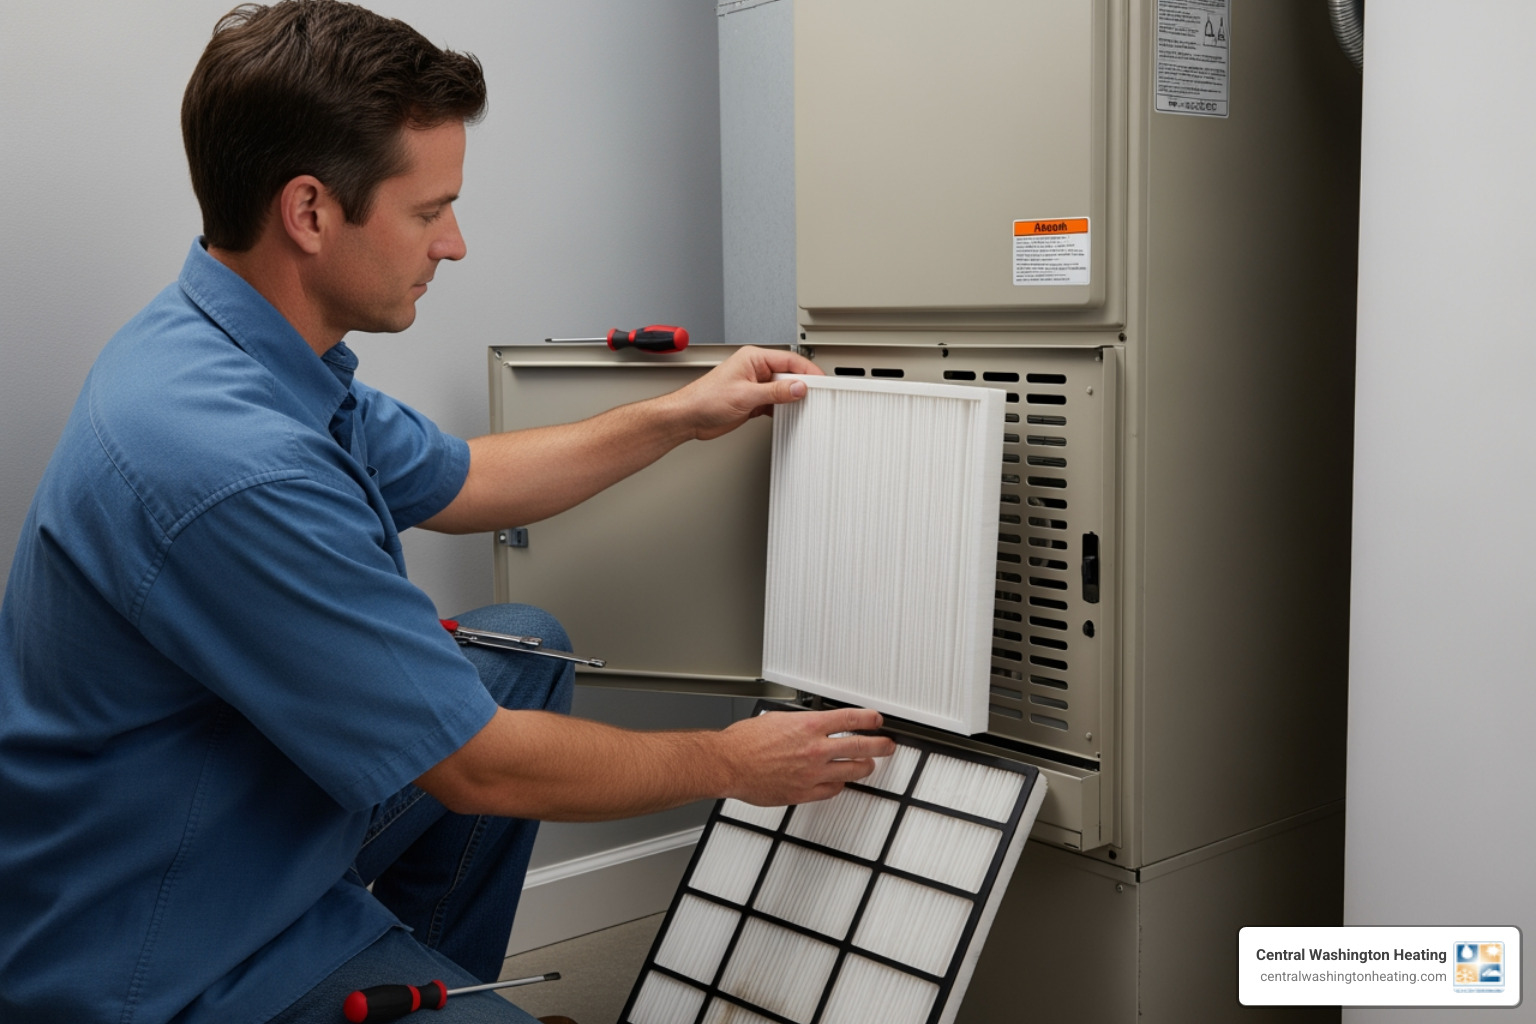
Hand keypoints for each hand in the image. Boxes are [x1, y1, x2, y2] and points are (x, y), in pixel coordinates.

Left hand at [665, 346, 823, 441]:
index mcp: (753, 358)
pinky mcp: (752, 401)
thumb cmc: (705, 398)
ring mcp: (754, 386)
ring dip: (792, 399)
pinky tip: (789, 414)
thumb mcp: (746, 395)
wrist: (688, 417)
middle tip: (816, 396)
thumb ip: (775, 392)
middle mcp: (755, 370)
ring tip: (805, 406)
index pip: (789, 360)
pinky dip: (783, 409)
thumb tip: (798, 388)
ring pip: (783, 390)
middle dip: (802, 385)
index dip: (807, 371)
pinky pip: (775, 402)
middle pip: (788, 375)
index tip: (821, 381)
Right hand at [718, 707, 895, 805]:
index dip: (870, 719)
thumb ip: (800, 723)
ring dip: (864, 767)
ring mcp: (812, 773)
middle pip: (861, 746)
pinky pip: (833, 790)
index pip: (851, 718)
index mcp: (809, 726)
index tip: (877, 720)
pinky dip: (839, 784)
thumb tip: (812, 724)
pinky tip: (839, 781)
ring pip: (853, 771)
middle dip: (880, 745)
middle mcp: (815, 749)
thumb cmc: (745, 742)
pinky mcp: (804, 793)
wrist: (729, 764)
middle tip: (887, 745)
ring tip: (868, 765)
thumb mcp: (777, 719)